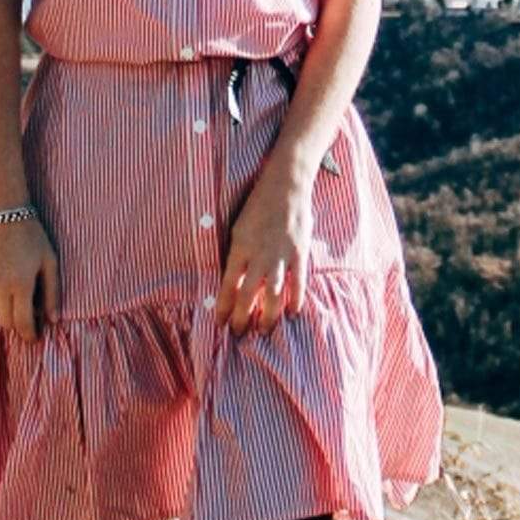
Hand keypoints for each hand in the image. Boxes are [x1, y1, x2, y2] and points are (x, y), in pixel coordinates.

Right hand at [0, 214, 59, 342]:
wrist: (3, 210)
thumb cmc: (32, 235)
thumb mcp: (49, 261)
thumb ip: (52, 292)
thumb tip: (54, 320)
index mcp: (20, 284)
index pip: (22, 323)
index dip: (29, 335)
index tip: (35, 338)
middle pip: (5, 322)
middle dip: (17, 326)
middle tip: (26, 322)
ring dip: (1, 317)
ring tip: (12, 309)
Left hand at [214, 170, 312, 335]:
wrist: (285, 185)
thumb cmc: (258, 206)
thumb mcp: (238, 227)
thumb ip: (237, 253)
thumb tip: (232, 278)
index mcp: (239, 248)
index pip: (227, 284)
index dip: (223, 306)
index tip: (219, 323)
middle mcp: (259, 255)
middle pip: (248, 294)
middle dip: (242, 317)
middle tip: (239, 334)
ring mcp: (281, 255)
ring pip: (273, 292)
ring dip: (267, 314)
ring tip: (263, 331)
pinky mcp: (300, 252)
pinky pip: (298, 281)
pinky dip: (296, 298)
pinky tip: (293, 313)